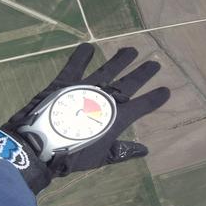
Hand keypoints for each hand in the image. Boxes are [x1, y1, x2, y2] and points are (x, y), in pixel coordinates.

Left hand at [4, 43, 169, 176]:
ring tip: (131, 50)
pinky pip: (75, 65)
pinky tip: (88, 46)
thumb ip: (122, 152)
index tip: (166, 91)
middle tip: (155, 64)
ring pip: (108, 70)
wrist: (40, 147)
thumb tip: (144, 150)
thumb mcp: (99, 159)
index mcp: (115, 119)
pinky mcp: (65, 82)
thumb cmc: (71, 157)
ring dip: (121, 60)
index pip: (142, 106)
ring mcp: (85, 88)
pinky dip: (81, 55)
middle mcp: (104, 99)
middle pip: (129, 83)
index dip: (154, 99)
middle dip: (143, 73)